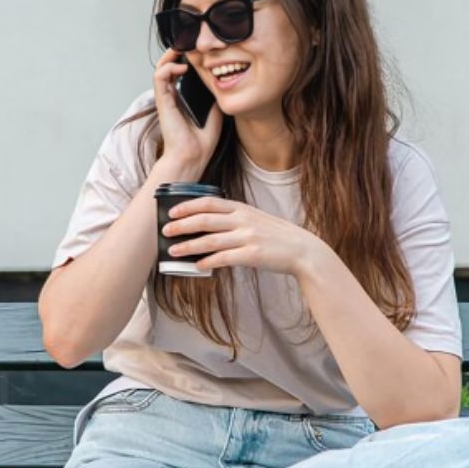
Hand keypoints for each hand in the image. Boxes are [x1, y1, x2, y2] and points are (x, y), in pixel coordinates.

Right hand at [152, 48, 222, 173]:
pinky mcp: (162, 102)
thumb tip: (224, 85)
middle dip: (176, 54)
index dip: (185, 60)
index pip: (179, 74)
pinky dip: (168, 67)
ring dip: (169, 56)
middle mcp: (171, 98)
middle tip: (189, 44)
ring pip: (161, 69)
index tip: (198, 52)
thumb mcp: (215, 114)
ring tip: (182, 49)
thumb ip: (215, 99)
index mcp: (181, 101)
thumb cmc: (201, 142)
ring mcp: (166, 99)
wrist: (192, 157)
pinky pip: (159, 78)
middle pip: (168, 68)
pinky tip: (181, 67)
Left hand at [161, 197, 322, 276]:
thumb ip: (234, 218)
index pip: (209, 202)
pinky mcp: (252, 255)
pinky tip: (197, 266)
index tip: (172, 211)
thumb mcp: (255, 218)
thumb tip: (208, 224)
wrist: (303, 250)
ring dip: (188, 245)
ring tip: (173, 251)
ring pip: (210, 240)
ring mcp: (247, 237)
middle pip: (205, 220)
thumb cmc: (276, 236)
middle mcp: (243, 220)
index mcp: (242, 209)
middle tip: (165, 230)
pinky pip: (224, 258)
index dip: (188, 206)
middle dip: (182, 225)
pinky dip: (208, 262)